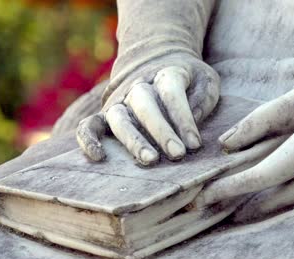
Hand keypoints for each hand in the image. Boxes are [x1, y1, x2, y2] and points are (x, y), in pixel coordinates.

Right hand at [76, 53, 219, 164]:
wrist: (157, 62)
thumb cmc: (187, 79)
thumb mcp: (205, 79)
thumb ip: (204, 98)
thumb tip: (192, 125)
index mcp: (165, 74)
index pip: (172, 94)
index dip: (184, 120)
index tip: (195, 144)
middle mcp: (138, 86)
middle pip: (144, 105)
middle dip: (161, 132)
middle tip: (177, 154)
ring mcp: (119, 101)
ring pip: (119, 118)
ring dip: (132, 140)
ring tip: (149, 161)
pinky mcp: (104, 115)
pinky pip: (89, 125)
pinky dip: (88, 139)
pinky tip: (98, 157)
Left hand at [193, 63, 293, 210]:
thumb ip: (264, 119)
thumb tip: (227, 143)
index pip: (268, 173)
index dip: (235, 186)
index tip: (205, 194)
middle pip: (274, 197)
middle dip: (235, 203)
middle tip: (201, 205)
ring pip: (287, 202)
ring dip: (251, 205)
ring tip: (218, 204)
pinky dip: (271, 198)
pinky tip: (250, 196)